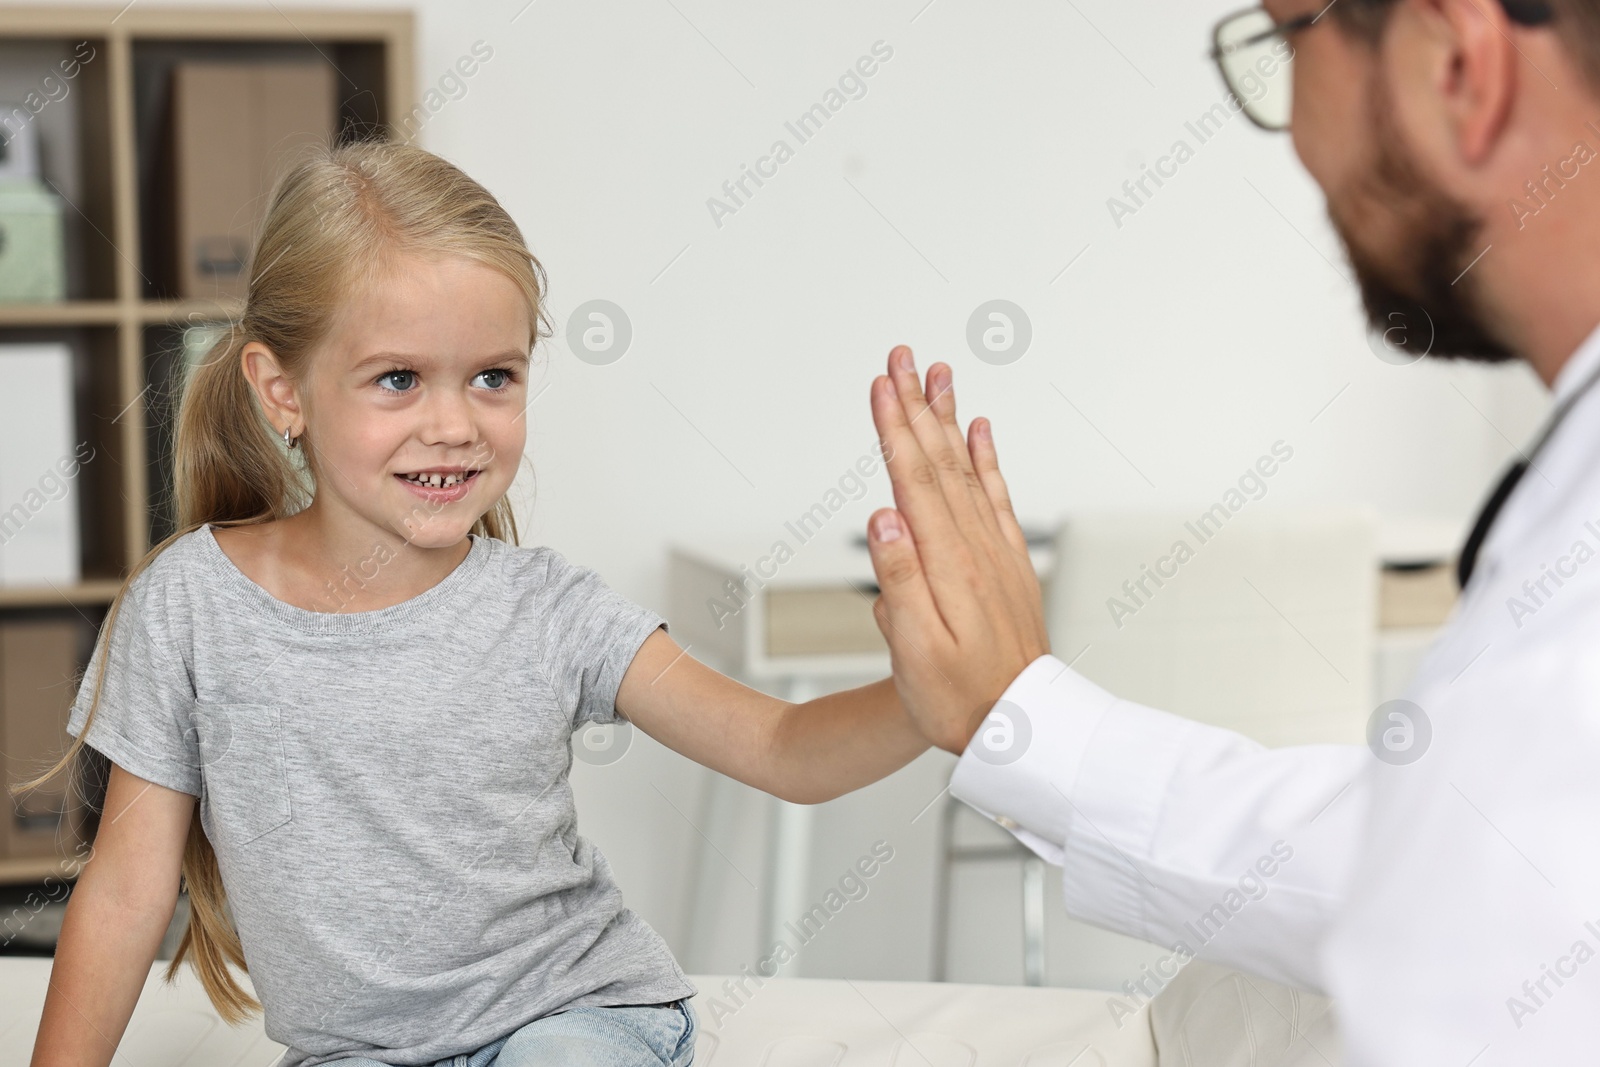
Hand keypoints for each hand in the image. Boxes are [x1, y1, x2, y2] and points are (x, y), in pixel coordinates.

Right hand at [865, 345, 1050, 754]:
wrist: (1021, 725)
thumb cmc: (958, 697)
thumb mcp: (913, 649)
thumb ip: (897, 580)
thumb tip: (883, 516)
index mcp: (946, 563)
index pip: (913, 479)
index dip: (894, 428)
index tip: (881, 384)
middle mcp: (974, 546)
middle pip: (938, 460)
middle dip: (917, 405)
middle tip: (902, 357)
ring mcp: (993, 551)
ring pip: (966, 468)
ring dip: (948, 418)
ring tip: (939, 374)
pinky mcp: (1005, 562)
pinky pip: (995, 495)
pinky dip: (985, 457)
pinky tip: (979, 431)